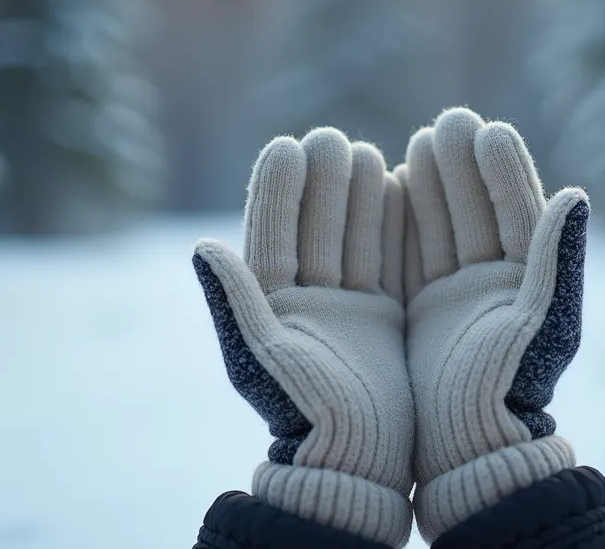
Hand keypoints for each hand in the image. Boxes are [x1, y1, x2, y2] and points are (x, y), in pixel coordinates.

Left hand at [193, 128, 413, 546]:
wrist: (361, 465)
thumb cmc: (306, 418)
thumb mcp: (264, 360)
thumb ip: (236, 304)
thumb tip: (202, 248)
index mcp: (274, 307)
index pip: (273, 235)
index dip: (279, 190)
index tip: (288, 145)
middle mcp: (309, 304)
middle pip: (316, 228)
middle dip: (323, 182)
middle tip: (331, 138)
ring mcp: (349, 310)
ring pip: (354, 239)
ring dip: (358, 196)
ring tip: (365, 151)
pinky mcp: (386, 322)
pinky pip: (388, 261)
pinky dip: (394, 227)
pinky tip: (403, 191)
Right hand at [400, 108, 588, 540]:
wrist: (459, 452)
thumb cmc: (504, 394)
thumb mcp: (539, 325)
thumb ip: (553, 260)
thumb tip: (575, 194)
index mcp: (525, 285)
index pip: (514, 213)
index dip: (501, 171)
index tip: (486, 130)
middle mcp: (490, 288)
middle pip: (473, 212)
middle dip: (461, 166)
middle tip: (448, 121)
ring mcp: (451, 299)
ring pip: (438, 228)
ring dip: (430, 186)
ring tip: (419, 142)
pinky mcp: (415, 315)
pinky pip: (407, 256)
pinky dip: (399, 221)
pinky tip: (388, 186)